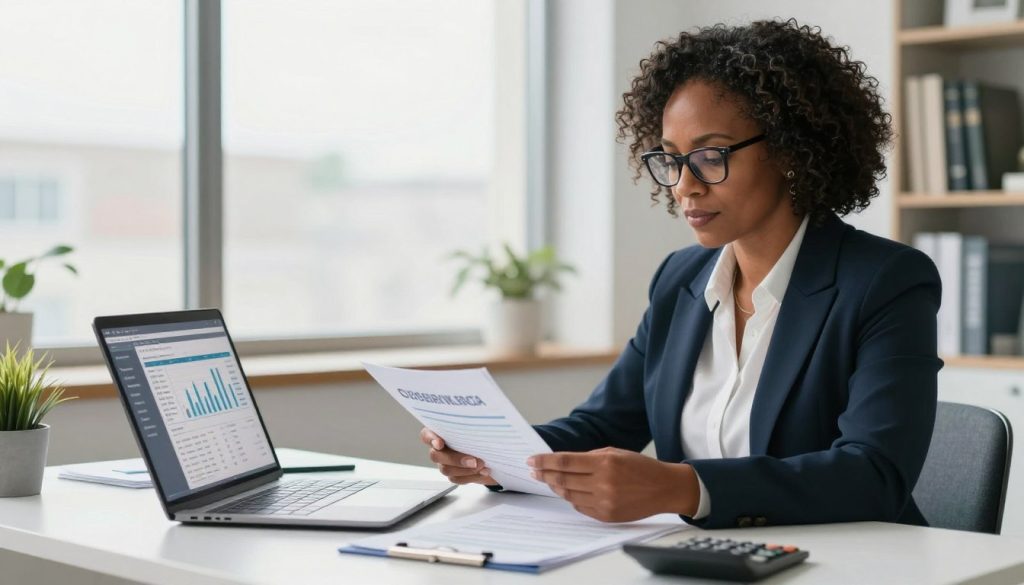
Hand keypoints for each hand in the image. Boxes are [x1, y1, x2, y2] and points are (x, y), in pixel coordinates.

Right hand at [419, 428, 497, 485]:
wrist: (493, 450)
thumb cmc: (484, 433)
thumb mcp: (480, 424)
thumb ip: (473, 423)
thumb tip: (478, 420)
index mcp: (441, 432)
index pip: (426, 435)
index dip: (430, 439)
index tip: (440, 444)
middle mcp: (440, 448)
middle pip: (436, 456)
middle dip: (455, 459)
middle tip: (473, 461)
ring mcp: (445, 463)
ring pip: (446, 469)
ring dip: (465, 469)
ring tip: (482, 465)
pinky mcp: (454, 474)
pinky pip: (457, 478)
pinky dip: (472, 476)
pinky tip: (484, 471)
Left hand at [528, 447, 698, 521]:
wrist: (664, 489)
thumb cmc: (640, 467)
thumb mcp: (615, 452)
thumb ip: (589, 457)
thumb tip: (563, 462)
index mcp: (605, 463)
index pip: (565, 462)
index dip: (545, 461)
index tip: (532, 461)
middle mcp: (603, 483)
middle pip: (563, 480)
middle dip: (544, 474)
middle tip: (533, 471)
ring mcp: (604, 501)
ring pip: (569, 494)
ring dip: (556, 487)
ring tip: (549, 480)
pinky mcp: (606, 515)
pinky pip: (580, 507)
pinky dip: (572, 498)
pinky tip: (568, 491)